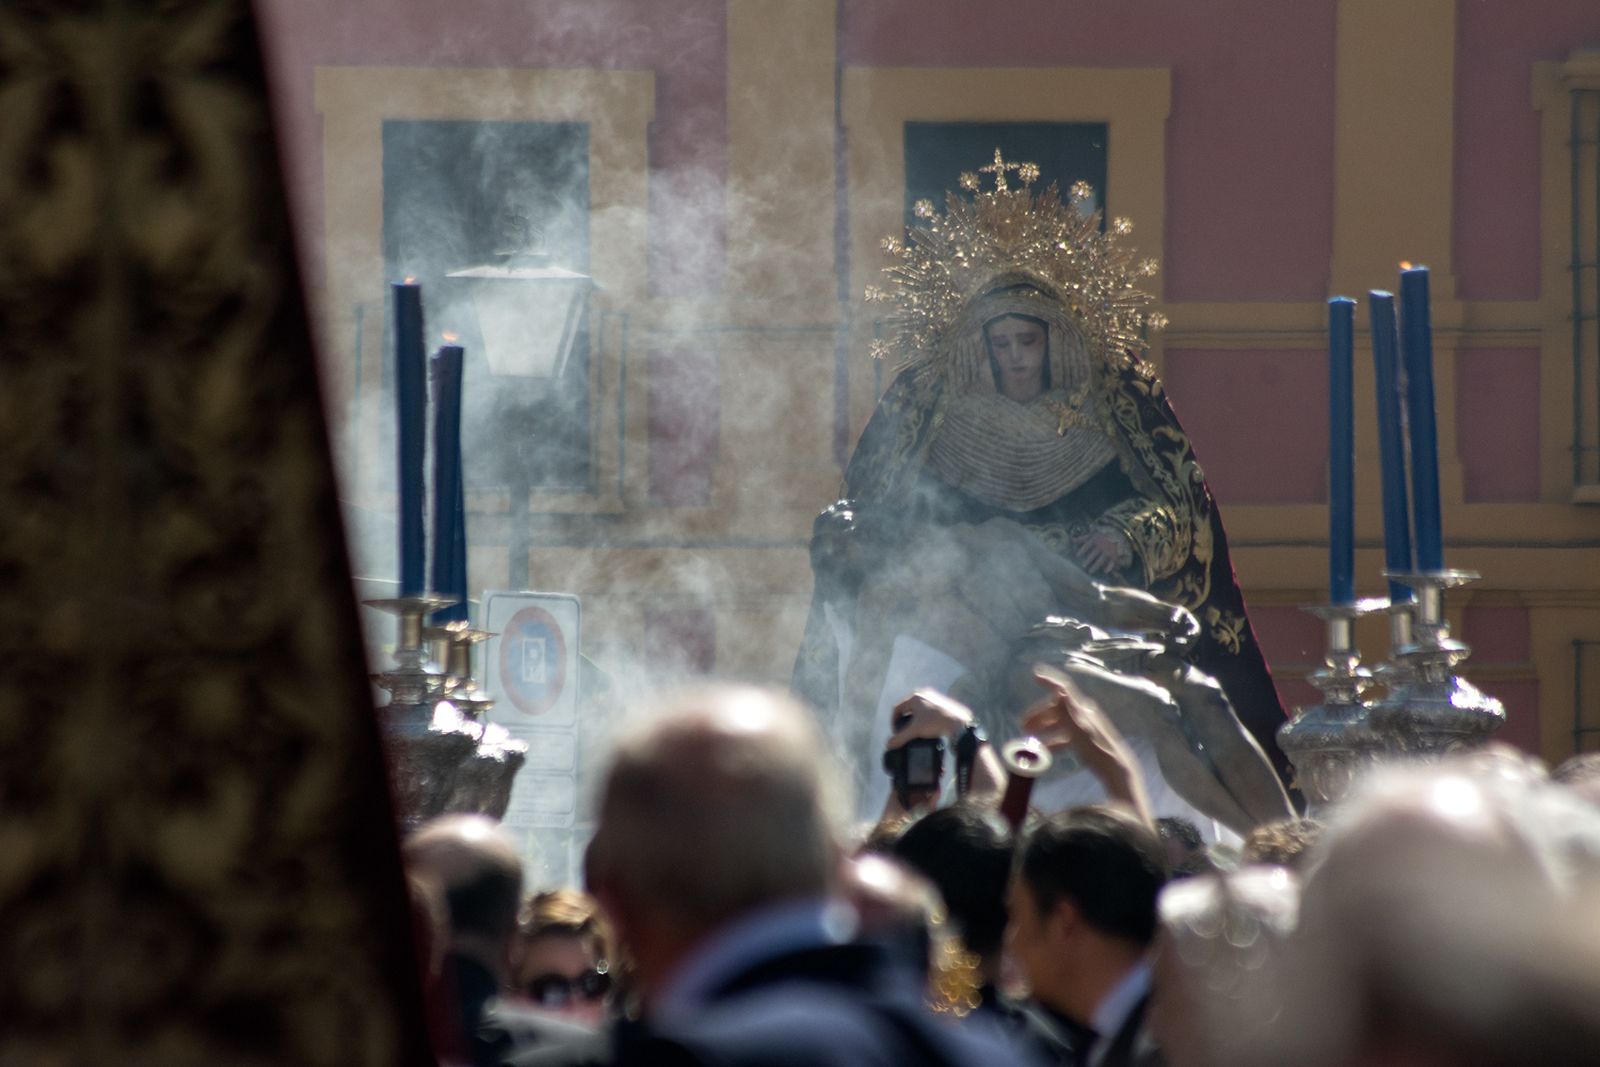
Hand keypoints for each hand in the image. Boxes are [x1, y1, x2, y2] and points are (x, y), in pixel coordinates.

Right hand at [886, 688, 972, 749]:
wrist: (958, 723)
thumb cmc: (936, 723)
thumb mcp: (915, 731)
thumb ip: (901, 738)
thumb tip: (889, 745)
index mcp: (915, 697)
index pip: (897, 709)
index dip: (893, 721)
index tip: (895, 732)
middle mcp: (923, 694)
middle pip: (907, 709)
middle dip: (904, 721)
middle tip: (904, 732)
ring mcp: (933, 698)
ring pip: (918, 709)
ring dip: (914, 720)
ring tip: (915, 731)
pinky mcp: (941, 703)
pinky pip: (927, 710)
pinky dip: (923, 719)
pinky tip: (926, 727)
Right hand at [1027, 664, 1153, 827]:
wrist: (1116, 770)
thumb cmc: (1096, 750)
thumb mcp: (1079, 730)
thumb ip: (1067, 711)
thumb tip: (1058, 690)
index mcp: (1081, 709)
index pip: (1064, 688)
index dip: (1049, 681)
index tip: (1034, 675)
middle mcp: (1084, 714)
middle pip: (1058, 708)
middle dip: (1039, 714)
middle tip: (1022, 726)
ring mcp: (1085, 728)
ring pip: (1060, 723)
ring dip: (1044, 727)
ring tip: (1029, 738)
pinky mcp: (1086, 742)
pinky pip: (1065, 736)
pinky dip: (1052, 741)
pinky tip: (1044, 752)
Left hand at [1075, 530, 1127, 575]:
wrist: (1118, 536)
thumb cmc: (1101, 537)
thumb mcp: (1092, 536)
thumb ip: (1082, 539)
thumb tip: (1072, 540)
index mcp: (1095, 541)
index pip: (1088, 545)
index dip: (1082, 550)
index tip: (1077, 555)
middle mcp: (1101, 546)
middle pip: (1094, 554)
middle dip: (1089, 560)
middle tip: (1083, 566)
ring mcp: (1108, 551)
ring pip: (1101, 560)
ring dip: (1095, 566)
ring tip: (1090, 572)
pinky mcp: (1114, 556)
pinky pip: (1112, 562)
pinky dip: (1109, 567)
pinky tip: (1105, 571)